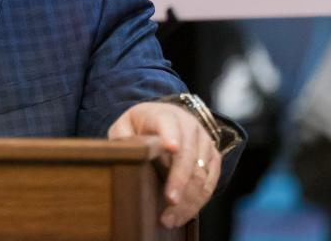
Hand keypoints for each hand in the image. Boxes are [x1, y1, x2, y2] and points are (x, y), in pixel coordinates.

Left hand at [108, 102, 220, 228]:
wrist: (165, 118)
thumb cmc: (139, 126)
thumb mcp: (125, 125)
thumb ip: (122, 137)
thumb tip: (124, 153)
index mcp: (164, 115)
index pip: (168, 124)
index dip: (170, 136)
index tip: (171, 148)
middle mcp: (189, 126)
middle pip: (188, 155)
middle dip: (180, 180)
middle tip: (170, 201)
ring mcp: (204, 142)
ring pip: (201, 173)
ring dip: (188, 199)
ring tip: (170, 219)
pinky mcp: (213, 158)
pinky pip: (210, 182)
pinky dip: (198, 201)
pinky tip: (183, 215)